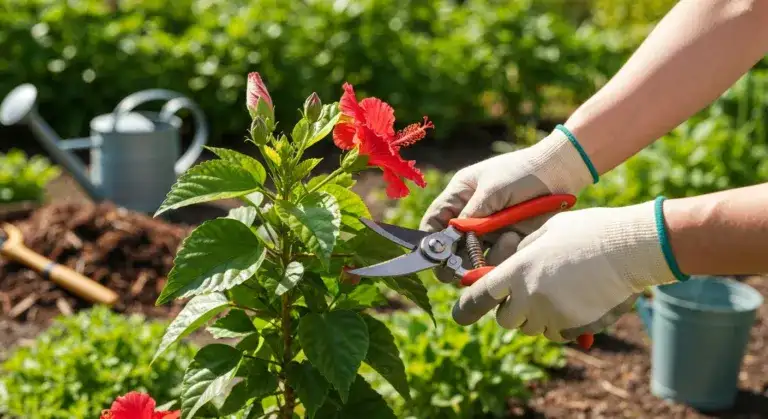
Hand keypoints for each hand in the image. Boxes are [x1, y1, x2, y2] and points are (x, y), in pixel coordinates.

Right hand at [419, 126, 594, 282]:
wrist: (561, 173)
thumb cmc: (522, 171)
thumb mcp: (491, 189)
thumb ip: (470, 215)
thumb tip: (450, 238)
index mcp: (459, 196)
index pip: (434, 222)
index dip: (431, 241)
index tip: (435, 255)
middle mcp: (470, 217)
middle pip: (450, 248)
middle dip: (454, 258)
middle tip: (461, 266)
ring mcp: (489, 232)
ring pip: (473, 259)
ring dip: (483, 256)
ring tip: (507, 237)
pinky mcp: (508, 243)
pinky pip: (497, 261)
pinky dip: (504, 255)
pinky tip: (516, 238)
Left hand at [451, 200, 678, 340]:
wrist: (630, 248)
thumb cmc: (587, 233)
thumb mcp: (545, 231)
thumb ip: (520, 252)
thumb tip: (505, 264)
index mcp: (518, 270)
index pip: (480, 297)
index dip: (466, 307)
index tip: (460, 314)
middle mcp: (529, 296)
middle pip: (504, 319)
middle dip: (510, 309)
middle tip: (526, 294)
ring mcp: (551, 315)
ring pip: (530, 328)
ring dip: (535, 316)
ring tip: (557, 292)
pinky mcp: (573, 327)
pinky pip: (554, 334)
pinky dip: (557, 325)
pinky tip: (572, 303)